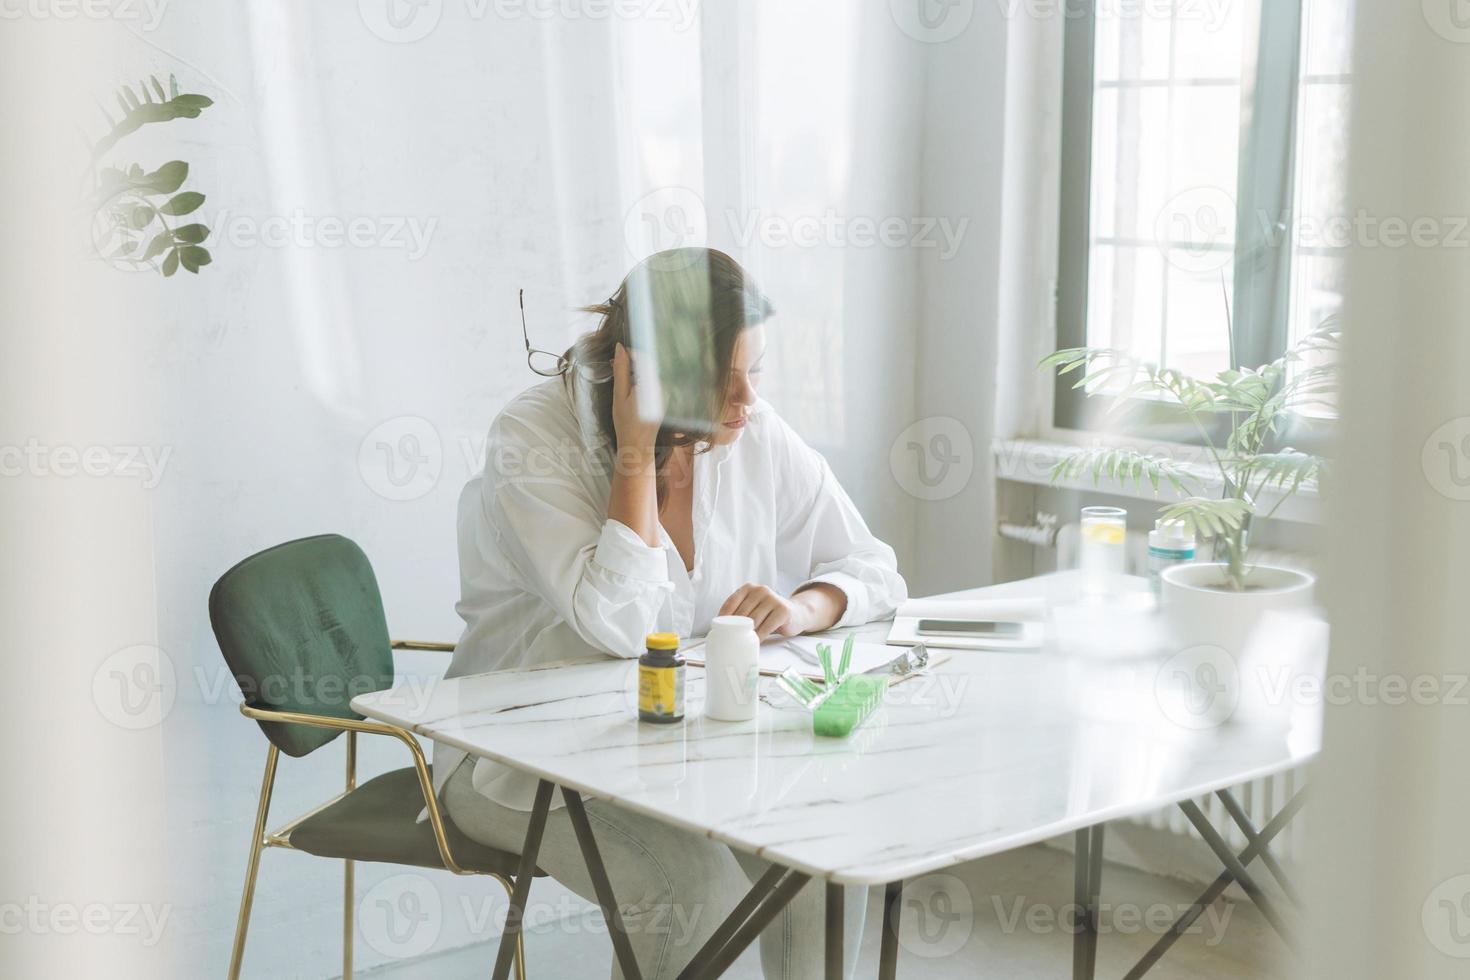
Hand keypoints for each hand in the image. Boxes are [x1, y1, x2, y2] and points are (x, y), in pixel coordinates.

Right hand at [611, 342, 662, 456]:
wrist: (638, 445)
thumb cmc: (626, 423)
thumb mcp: (619, 395)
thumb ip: (621, 370)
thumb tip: (620, 348)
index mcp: (652, 385)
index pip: (644, 357)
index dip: (630, 351)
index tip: (616, 353)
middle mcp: (662, 387)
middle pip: (648, 363)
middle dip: (631, 360)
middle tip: (613, 364)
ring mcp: (665, 392)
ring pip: (649, 371)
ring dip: (635, 369)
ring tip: (620, 377)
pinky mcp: (663, 397)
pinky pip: (652, 381)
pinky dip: (640, 379)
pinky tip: (629, 387)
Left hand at [718, 584, 808, 639]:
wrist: (795, 614)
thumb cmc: (769, 614)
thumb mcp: (753, 607)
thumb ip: (740, 612)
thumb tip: (719, 628)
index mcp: (749, 587)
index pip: (731, 602)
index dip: (722, 618)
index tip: (717, 630)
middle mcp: (760, 590)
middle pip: (741, 613)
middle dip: (734, 629)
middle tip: (728, 641)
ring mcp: (773, 599)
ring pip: (753, 621)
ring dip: (746, 634)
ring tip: (741, 644)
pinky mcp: (782, 610)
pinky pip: (766, 627)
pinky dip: (759, 637)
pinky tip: (755, 643)